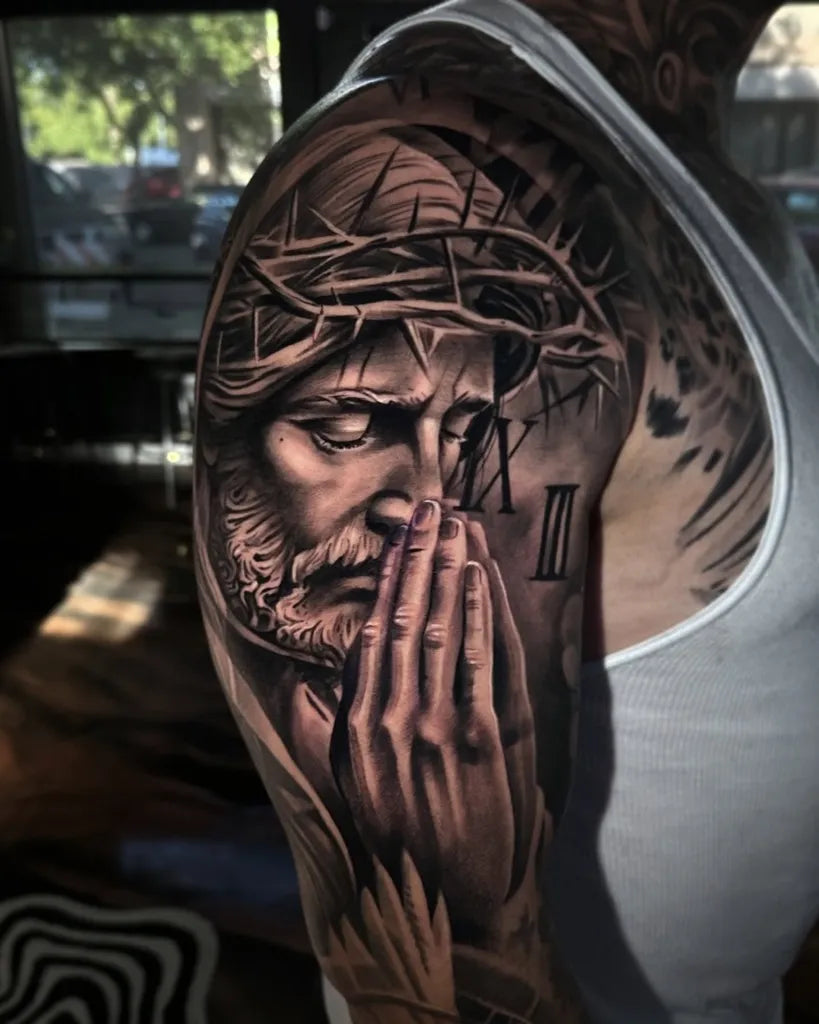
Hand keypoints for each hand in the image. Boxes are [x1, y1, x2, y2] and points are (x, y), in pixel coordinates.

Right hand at [330, 500, 536, 939]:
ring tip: (457, 524)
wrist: (454, 907)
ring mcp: (443, 729)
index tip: (397, 538)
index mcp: (360, 728)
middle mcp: (395, 721)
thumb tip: (304, 686)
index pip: (373, 633)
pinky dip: (483, 612)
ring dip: (452, 571)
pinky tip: (481, 575)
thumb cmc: (400, 841)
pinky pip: (483, 661)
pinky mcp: (488, 741)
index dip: (388, 579)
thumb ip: (327, 733)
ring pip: (444, 629)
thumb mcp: (351, 790)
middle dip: (421, 557)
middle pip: (408, 619)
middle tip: (431, 507)